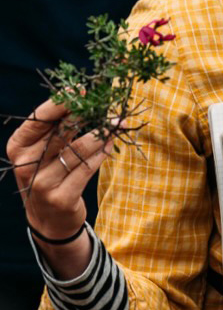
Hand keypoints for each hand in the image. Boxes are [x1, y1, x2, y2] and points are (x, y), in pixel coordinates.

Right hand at [7, 99, 110, 275]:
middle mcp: (27, 164)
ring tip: (116, 123)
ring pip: (79, 149)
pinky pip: (89, 168)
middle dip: (87, 114)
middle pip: (61, 130)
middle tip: (105, 104)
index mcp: (18, 147)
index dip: (61, 102)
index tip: (81, 90)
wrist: (49, 219)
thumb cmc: (50, 174)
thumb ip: (58, 128)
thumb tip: (86, 98)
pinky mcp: (62, 197)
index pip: (39, 119)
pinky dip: (103, 152)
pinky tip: (111, 142)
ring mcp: (43, 183)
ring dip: (102, 133)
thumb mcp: (44, 151)